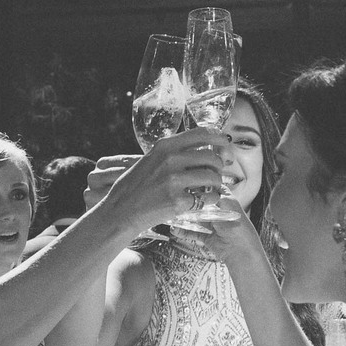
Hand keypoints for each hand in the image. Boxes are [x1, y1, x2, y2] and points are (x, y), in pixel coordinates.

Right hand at [93, 128, 228, 233]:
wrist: (120, 212)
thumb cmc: (134, 188)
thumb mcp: (148, 161)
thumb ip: (170, 153)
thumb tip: (196, 150)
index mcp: (164, 146)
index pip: (201, 134)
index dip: (218, 138)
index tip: (225, 143)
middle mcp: (171, 159)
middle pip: (211, 157)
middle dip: (219, 166)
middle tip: (218, 174)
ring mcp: (174, 180)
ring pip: (212, 177)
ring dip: (217, 184)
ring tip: (211, 189)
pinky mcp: (178, 201)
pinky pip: (207, 198)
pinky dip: (211, 200)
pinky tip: (206, 201)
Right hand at [175, 195, 265, 266]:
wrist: (240, 250)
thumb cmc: (238, 226)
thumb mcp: (225, 205)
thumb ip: (210, 197)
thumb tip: (195, 191)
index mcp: (225, 200)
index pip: (209, 189)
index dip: (198, 186)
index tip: (185, 184)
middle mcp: (217, 210)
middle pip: (199, 204)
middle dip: (187, 203)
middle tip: (174, 201)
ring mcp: (211, 224)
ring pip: (193, 218)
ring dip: (182, 218)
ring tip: (170, 216)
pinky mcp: (206, 236)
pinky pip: (192, 232)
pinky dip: (183, 231)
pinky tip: (174, 230)